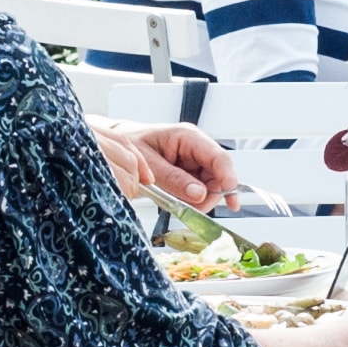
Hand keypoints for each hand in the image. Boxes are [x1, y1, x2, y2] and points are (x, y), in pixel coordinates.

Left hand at [99, 120, 238, 209]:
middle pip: (219, 176)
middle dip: (209, 196)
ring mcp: (194, 162)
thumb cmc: (128, 145)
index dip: (228, 179)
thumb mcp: (148, 164)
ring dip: (198, 200)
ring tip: (175, 201)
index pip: (219, 158)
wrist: (117, 147)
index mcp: (188, 137)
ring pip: (211, 187)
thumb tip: (199, 193)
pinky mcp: (189, 174)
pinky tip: (176, 200)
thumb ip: (174, 179)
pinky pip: (199, 191)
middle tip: (191, 209)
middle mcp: (196, 148)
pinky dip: (190, 201)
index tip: (230, 199)